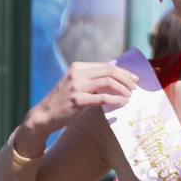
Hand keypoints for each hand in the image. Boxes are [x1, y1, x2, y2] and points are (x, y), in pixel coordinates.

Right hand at [15, 61, 139, 155]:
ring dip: (123, 88)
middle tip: (136, 87)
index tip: (135, 79)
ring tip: (130, 95)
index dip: (124, 72)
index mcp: (78, 67)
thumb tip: (117, 77)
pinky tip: (124, 102)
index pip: (107, 66)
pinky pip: (103, 98)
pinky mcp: (78, 100)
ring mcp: (76, 86)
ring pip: (108, 82)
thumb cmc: (64, 101)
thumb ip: (92, 79)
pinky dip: (117, 99)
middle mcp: (77, 74)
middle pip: (109, 71)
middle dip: (126, 78)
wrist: (44, 115)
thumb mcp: (76, 84)